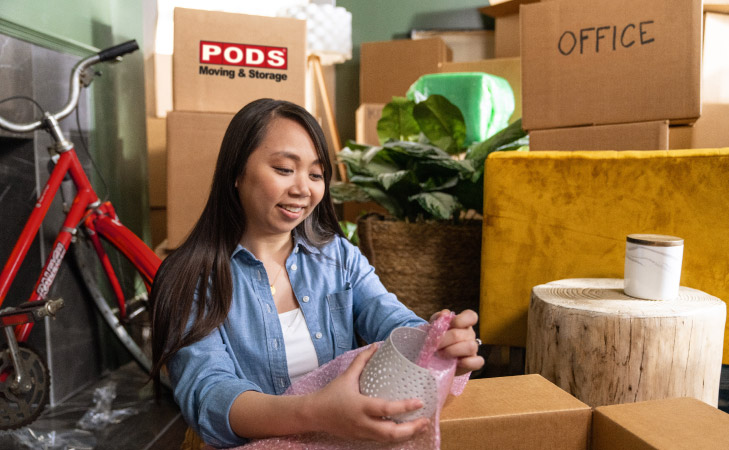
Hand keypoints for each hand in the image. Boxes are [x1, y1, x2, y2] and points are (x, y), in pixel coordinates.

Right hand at [307, 344, 429, 442]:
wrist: (314, 415)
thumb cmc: (330, 394)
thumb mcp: (347, 376)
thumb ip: (362, 360)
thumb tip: (376, 346)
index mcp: (360, 406)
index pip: (385, 409)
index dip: (404, 407)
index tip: (419, 402)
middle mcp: (362, 423)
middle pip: (391, 433)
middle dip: (411, 429)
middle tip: (426, 420)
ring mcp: (362, 434)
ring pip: (388, 440)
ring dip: (407, 435)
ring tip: (422, 426)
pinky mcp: (361, 439)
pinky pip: (382, 441)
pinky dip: (396, 437)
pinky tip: (406, 431)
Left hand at [432, 309, 483, 375]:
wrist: (434, 357)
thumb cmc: (436, 339)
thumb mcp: (433, 327)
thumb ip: (437, 319)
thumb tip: (444, 314)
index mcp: (462, 324)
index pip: (471, 316)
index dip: (461, 319)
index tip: (450, 324)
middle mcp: (469, 335)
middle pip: (461, 334)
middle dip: (444, 340)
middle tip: (434, 345)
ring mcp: (473, 349)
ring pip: (471, 347)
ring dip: (452, 351)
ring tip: (440, 354)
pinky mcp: (473, 362)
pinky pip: (478, 362)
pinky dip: (467, 362)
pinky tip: (456, 363)